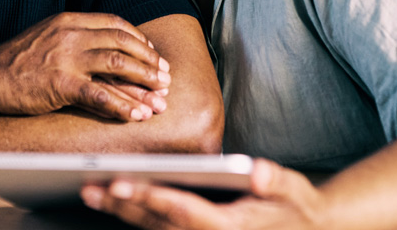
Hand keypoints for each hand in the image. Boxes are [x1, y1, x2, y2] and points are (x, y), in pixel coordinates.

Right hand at [0, 12, 171, 121]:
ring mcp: (66, 58)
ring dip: (144, 81)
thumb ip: (75, 38)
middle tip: (165, 77)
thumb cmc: (17, 60)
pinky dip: (122, 106)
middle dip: (149, 61)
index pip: (115, 24)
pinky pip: (100, 94)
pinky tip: (135, 115)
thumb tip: (107, 52)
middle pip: (123, 43)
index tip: (152, 54)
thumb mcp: (48, 36)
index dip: (139, 40)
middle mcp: (71, 34)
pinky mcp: (60, 83)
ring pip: (118, 65)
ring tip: (160, 97)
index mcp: (70, 20)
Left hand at [80, 159, 321, 229]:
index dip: (149, 197)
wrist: (305, 229)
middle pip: (156, 222)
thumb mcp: (293, 191)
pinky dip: (135, 218)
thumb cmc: (296, 208)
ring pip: (152, 229)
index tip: (121, 184)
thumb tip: (259, 171)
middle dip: (122, 205)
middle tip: (90, 188)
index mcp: (226, 227)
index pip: (180, 210)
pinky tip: (114, 203)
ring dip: (121, 213)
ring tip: (91, 193)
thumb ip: (275, 181)